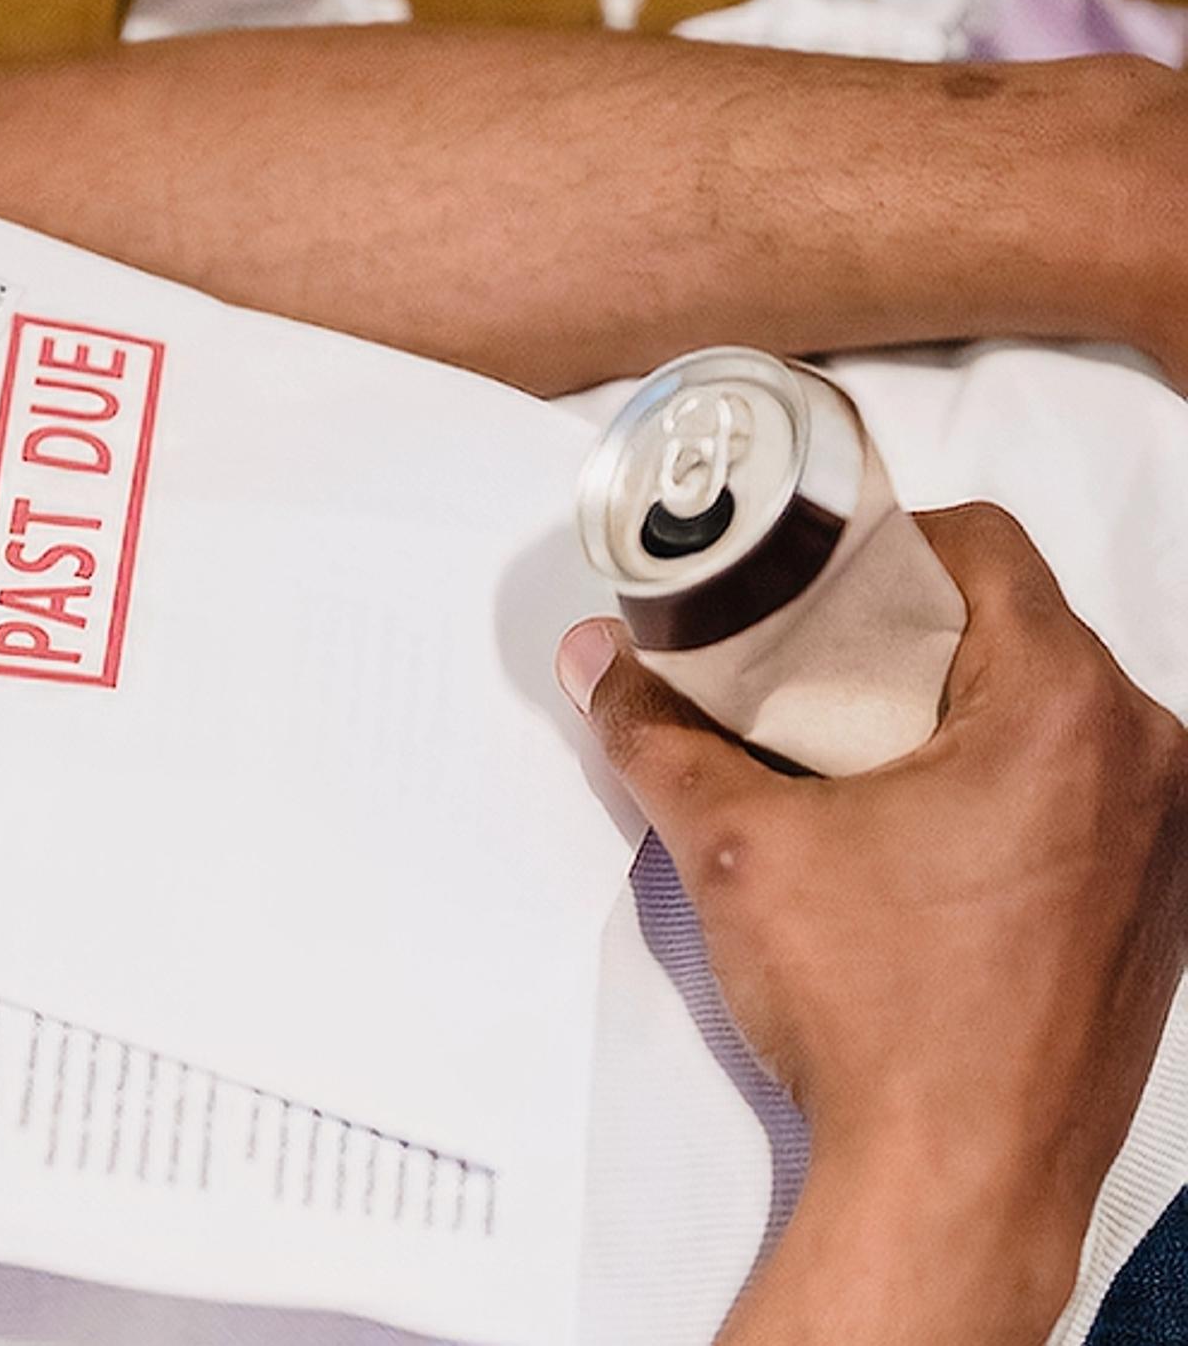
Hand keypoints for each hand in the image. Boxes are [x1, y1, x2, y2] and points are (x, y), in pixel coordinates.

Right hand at [556, 503, 1187, 1343]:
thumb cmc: (881, 1022)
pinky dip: (998, 790)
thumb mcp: (737, 847)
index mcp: (1066, 712)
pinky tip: (911, 846)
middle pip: (1017, 630)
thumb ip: (657, 733)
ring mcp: (1165, 840)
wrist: (955, 1186)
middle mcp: (1145, 763)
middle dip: (903, 640)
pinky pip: (1078, 795)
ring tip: (847, 767)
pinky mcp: (1153, 907)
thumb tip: (601, 662)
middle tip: (806, 682)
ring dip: (949, 717)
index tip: (810, 585)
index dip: (879, 546)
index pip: (982, 547)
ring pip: (1048, 715)